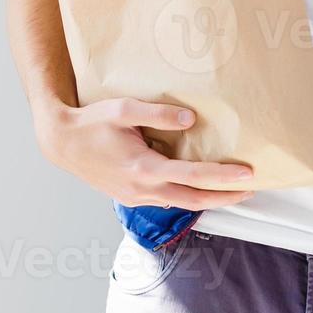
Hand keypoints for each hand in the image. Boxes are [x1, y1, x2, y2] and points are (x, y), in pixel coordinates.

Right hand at [36, 97, 255, 209]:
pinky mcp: (130, 196)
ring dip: (208, 198)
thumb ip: (159, 114)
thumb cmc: (92, 123)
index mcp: (144, 168)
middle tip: (251, 190)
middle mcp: (142, 189)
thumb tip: (192, 120)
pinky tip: (197, 186)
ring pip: (180, 202)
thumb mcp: (124, 110)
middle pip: (193, 200)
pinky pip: (166, 199)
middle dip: (225, 197)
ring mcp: (135, 196)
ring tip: (231, 189)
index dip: (223, 177)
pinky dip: (187, 195)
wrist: (61, 143)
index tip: (247, 175)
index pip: (193, 176)